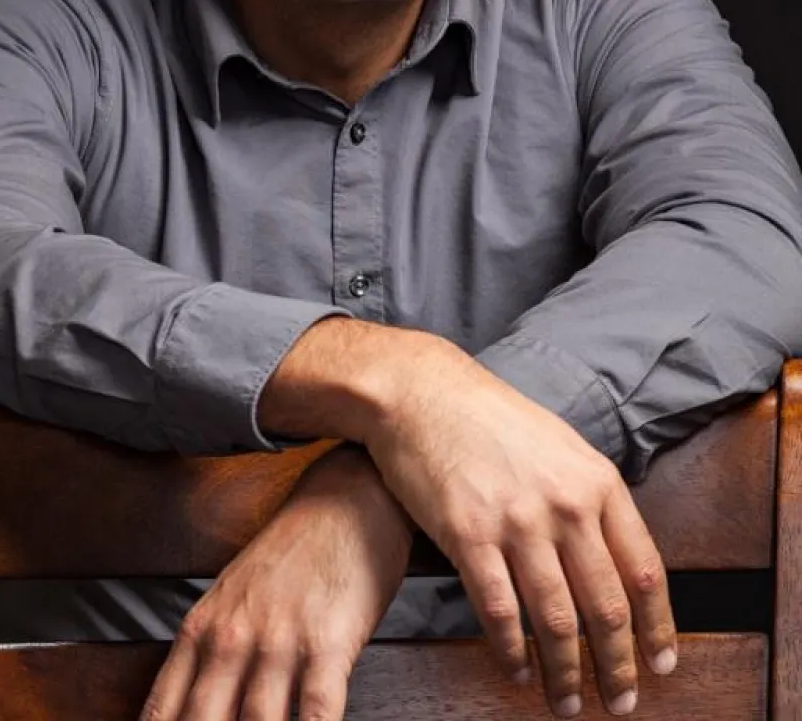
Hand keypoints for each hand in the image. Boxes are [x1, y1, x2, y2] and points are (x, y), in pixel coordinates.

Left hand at [139, 444, 413, 720]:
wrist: (345, 499)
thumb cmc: (291, 551)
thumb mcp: (232, 595)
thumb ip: (209, 652)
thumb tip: (190, 709)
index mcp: (203, 627)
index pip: (164, 709)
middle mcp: (233, 638)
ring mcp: (280, 642)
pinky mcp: (329, 645)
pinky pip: (315, 712)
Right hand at [362, 339, 677, 718]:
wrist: (420, 391)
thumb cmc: (486, 416)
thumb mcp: (558, 443)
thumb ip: (590, 495)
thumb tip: (616, 557)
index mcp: (596, 481)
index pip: (643, 571)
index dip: (657, 628)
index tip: (660, 664)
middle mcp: (564, 504)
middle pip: (606, 607)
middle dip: (617, 668)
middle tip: (618, 703)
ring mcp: (516, 520)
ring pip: (556, 619)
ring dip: (565, 673)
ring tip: (567, 702)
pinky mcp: (467, 533)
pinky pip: (499, 610)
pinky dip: (511, 650)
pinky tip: (516, 669)